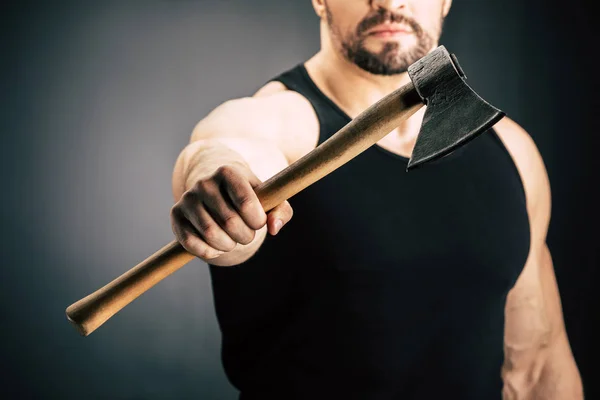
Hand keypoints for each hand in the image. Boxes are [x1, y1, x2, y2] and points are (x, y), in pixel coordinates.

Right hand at [170, 164, 292, 259]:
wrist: (215, 187)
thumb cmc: (247, 195)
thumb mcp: (267, 198)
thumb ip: (281, 211)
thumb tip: (274, 228)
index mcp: (229, 172)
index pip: (246, 204)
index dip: (257, 221)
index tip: (258, 221)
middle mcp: (204, 182)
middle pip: (230, 222)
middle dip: (245, 236)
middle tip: (246, 234)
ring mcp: (187, 198)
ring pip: (210, 234)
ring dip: (228, 246)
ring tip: (232, 241)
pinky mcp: (175, 214)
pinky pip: (191, 243)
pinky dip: (209, 252)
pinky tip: (216, 247)